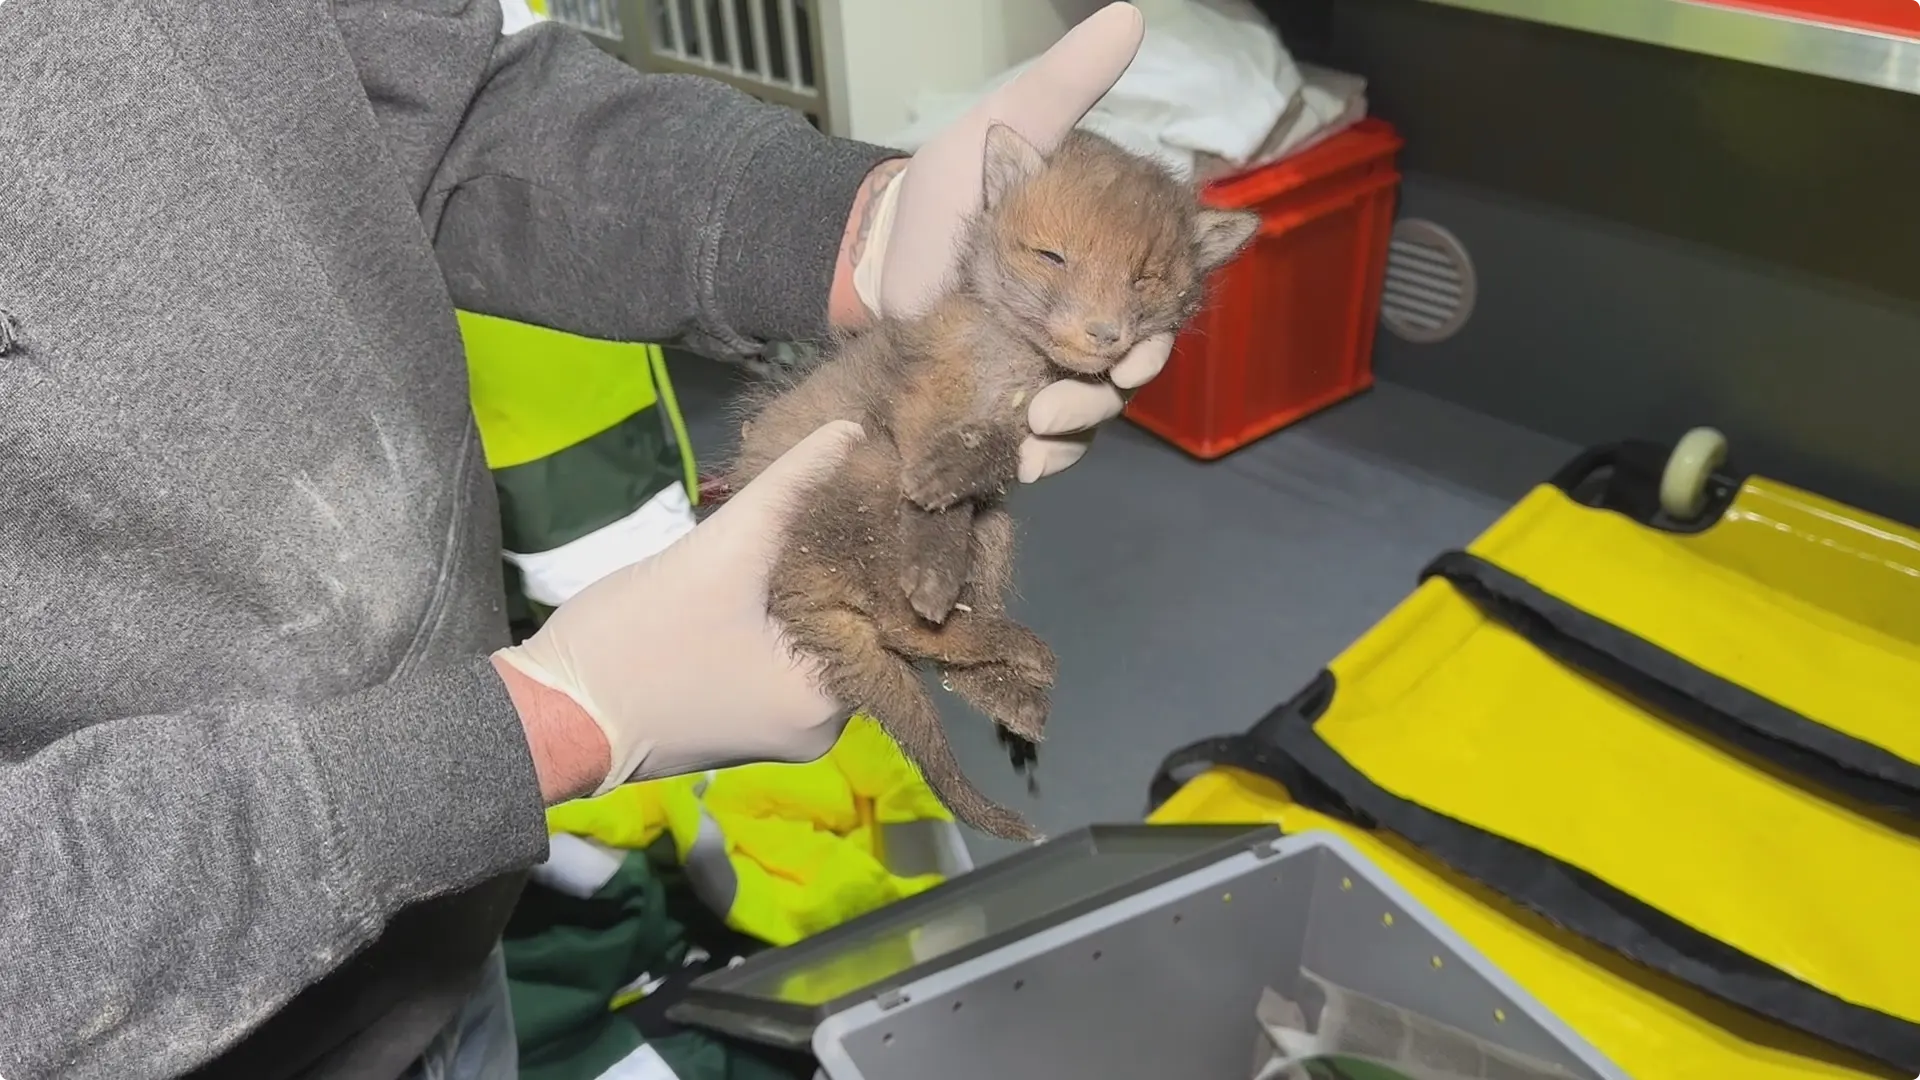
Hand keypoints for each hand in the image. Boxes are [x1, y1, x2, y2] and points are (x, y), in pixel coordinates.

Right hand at [494, 421, 863, 799]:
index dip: (877, 556)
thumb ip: (787, 488)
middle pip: (847, 630)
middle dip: (838, 571)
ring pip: (810, 640)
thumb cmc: (639, 639)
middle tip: (844, 502)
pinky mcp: (739, 718)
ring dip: (804, 592)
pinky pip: (777, 659)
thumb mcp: (719, 553)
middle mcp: (818, 730)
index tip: (876, 500)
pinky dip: (775, 620)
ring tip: (811, 527)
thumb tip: (850, 431)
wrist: (551, 714)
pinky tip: (770, 573)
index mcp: (829, 705)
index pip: (881, 619)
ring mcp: (777, 729)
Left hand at [833, 2, 1163, 483]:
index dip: (1164, 332)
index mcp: (1106, 265)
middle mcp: (1091, 321)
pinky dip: (1039, 458)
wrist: (874, 253)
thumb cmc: (943, 188)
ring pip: (1091, 414)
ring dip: (1076, 429)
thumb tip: (1130, 18)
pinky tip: (1024, 460)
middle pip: (1132, 371)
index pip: (1161, 304)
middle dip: (1115, 392)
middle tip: (1089, 392)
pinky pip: (1042, 445)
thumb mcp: (1004, 129)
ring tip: (1039, 422)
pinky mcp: (1008, 403)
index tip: (1143, 352)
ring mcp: (1050, 366)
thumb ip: (1062, 88)